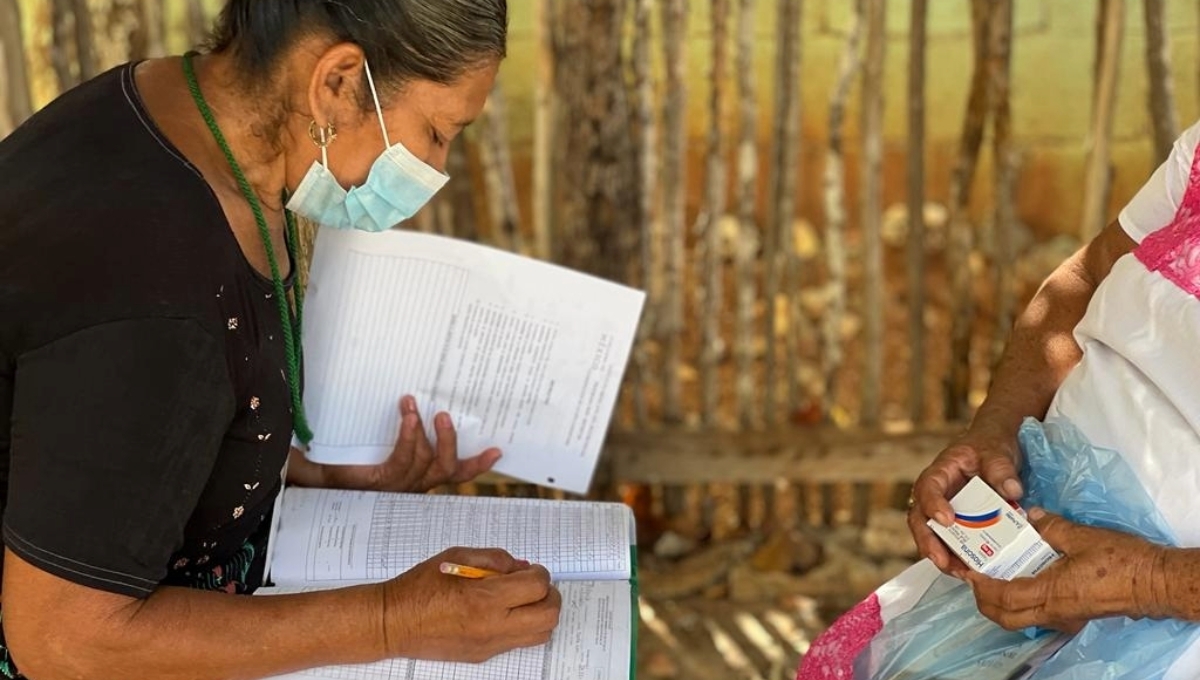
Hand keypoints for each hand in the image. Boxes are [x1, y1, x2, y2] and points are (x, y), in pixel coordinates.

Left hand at [317, 396, 500, 492]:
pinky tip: (408, 418)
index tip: (497, 449)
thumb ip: (404, 425)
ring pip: (426, 462)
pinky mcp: (380, 483)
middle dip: (450, 442)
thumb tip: (416, 390)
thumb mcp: (382, 436)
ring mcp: (397, 486)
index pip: (454, 473)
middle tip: (444, 415)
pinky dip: (409, 437)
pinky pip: (403, 460)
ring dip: (424, 431)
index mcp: (420, 475)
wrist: (315, 468)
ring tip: (413, 403)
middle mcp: (413, 484)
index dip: (477, 464)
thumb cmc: (349, 451)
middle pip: (446, 469)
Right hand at [381, 547, 561, 662]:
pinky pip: (518, 642)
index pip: (537, 586)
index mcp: (485, 599)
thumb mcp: (457, 557)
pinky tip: (503, 611)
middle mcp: (492, 625)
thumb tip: (520, 566)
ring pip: (540, 634)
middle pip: (549, 615)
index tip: (530, 569)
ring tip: (521, 599)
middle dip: (549, 594)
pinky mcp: (484, 655)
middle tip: (534, 584)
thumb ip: (494, 558)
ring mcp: (490, 644)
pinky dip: (522, 625)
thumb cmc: (420, 587)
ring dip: (540, 613)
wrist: (394, 623)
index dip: (540, 572)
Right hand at [909, 430, 1022, 575]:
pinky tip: (971, 572)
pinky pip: (950, 543)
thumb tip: (1013, 491)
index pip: (927, 487)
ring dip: (942, 557)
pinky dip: (957, 558)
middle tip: (943, 561)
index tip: (946, 520)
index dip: (932, 504)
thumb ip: (1002, 469)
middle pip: (919, 519)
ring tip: (960, 573)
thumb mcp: (997, 452)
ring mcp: (942, 510)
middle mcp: (934, 494)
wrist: (993, 450)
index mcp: (940, 472)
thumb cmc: (989, 447)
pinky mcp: (956, 524)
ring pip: (931, 536)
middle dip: (928, 543)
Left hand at [965, 509, 1166, 631]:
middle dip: (984, 601)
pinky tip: (1021, 577)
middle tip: (974, 577)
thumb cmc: (1120, 560)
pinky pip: (1037, 613)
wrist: (1155, 582)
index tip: (969, 571)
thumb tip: (1028, 515)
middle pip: (1006, 617)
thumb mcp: (1081, 536)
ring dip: (1001, 602)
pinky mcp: (1074, 615)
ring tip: (992, 576)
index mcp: (1051, 593)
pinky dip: (1021, 600)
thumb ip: (1049, 526)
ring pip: (1020, 618)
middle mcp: (1054, 612)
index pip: (1004, 598)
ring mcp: (1065, 617)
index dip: (981, 587)